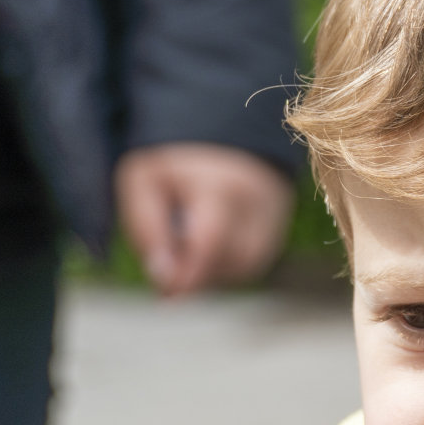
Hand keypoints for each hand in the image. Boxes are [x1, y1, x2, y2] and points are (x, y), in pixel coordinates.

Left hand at [116, 142, 293, 296]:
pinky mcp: (280, 224)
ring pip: (248, 266)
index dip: (188, 276)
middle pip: (234, 262)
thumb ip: (147, 229)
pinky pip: (255, 260)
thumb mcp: (143, 182)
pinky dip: (228, 264)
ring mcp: (276, 214)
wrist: (218, 128)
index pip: (211, 243)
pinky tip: (208, 247)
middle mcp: (259, 202)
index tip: (166, 295)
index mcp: (221, 185)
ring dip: (214, 272)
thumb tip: (164, 279)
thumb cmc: (173, 160)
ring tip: (189, 252)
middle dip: (200, 276)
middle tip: (172, 271)